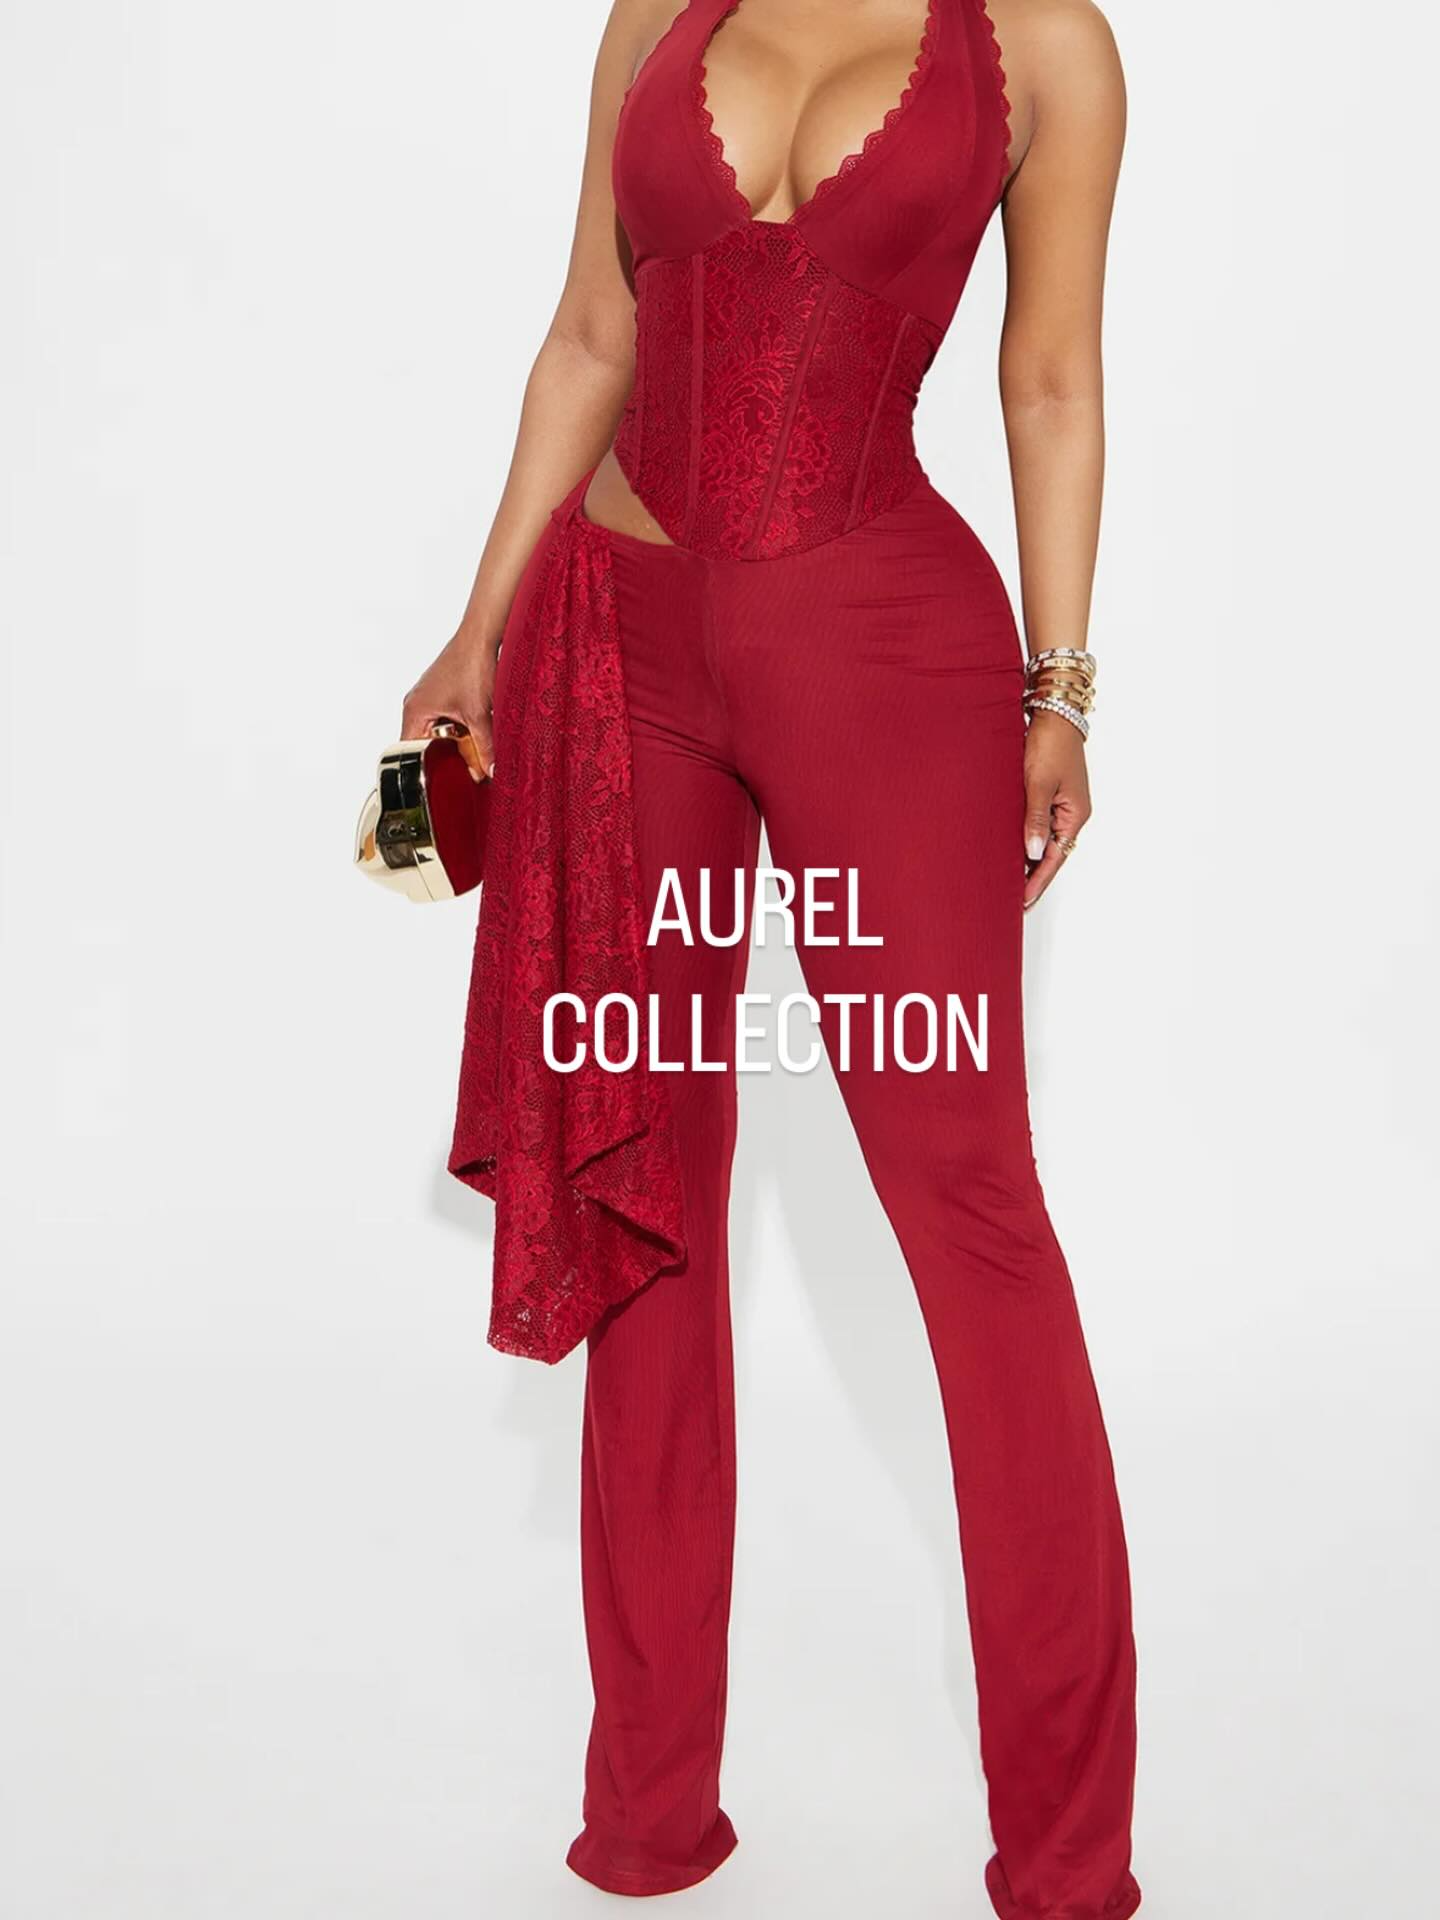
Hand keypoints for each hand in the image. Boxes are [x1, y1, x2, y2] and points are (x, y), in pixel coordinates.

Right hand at [401, 630, 497, 781]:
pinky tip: (472, 729)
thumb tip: (491, 771)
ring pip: (436, 731)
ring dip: (452, 740)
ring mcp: (426, 696)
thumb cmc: (472, 667)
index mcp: (414, 711)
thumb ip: (484, 747)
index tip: (441, 780)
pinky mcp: (439, 691)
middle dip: (443, 756)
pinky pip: (442, 718)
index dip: (425, 767)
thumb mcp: (479, 715)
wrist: (481, 636)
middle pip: (424, 743)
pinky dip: (456, 727)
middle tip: (462, 769)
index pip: (409, 751)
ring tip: (470, 749)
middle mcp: (415, 704)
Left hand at [1022, 709, 1090, 909]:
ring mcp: (1062, 806)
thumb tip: (1033, 854)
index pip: (1055, 858)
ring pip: (1044, 841)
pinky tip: (1012, 850)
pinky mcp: (1050, 795)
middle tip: (1012, 900)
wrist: (1054, 713)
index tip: (1023, 901)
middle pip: (1051, 854)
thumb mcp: (1039, 784)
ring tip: (1009, 882)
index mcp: (1074, 815)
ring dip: (1029, 860)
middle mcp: (1071, 814)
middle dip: (1033, 877)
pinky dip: (1027, 840)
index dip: (1038, 881)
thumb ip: (1034, 819)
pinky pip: (1039, 826)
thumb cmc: (1050, 744)